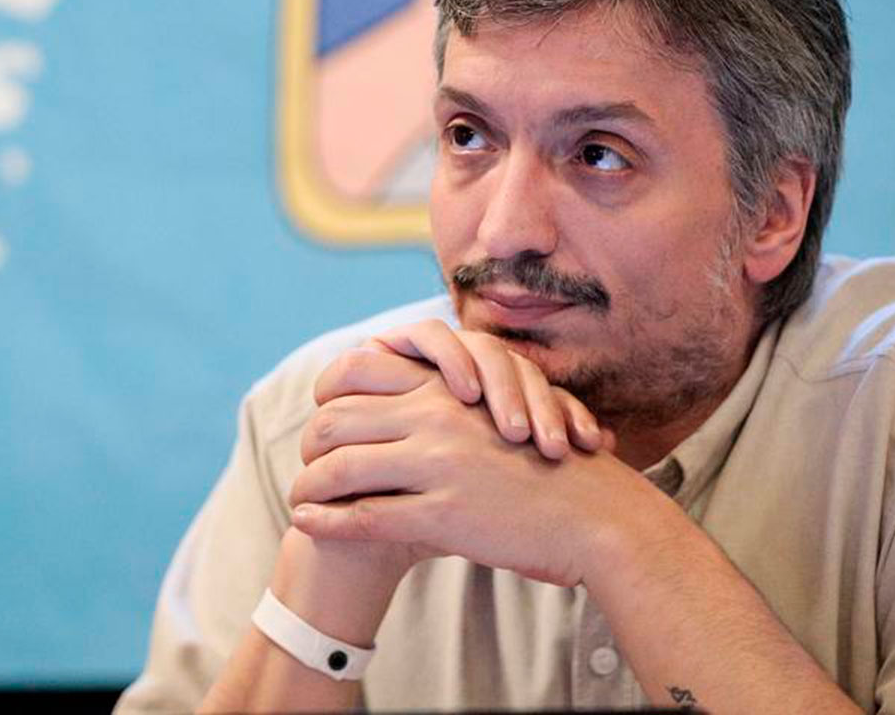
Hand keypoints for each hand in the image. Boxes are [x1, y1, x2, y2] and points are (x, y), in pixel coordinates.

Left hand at [291, 346, 647, 586]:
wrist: (597, 515)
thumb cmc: (554, 470)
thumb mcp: (503, 414)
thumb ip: (459, 405)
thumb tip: (420, 405)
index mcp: (449, 389)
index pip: (361, 370)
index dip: (328, 392)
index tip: (319, 414)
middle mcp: (437, 418)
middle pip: (338, 419)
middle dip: (310, 443)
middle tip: (302, 462)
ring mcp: (437, 465)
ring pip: (340, 469)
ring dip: (307, 486)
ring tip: (296, 498)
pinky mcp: (442, 514)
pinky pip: (363, 517)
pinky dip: (326, 522)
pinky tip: (307, 524)